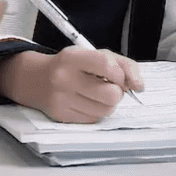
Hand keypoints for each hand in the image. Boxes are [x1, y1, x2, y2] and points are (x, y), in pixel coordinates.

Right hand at [0, 47, 144, 123]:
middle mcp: (64, 78)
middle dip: (116, 92)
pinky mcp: (61, 116)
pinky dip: (96, 112)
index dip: (120, 74)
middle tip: (108, 86)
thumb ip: (123, 65)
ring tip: (97, 94)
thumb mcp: (95, 54)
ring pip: (105, 110)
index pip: (106, 65)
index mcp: (72, 58)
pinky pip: (94, 120)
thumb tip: (139, 86)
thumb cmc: (73, 65)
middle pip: (111, 95)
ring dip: (108, 103)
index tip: (119, 76)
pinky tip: (87, 102)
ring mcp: (61, 99)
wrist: (37, 79)